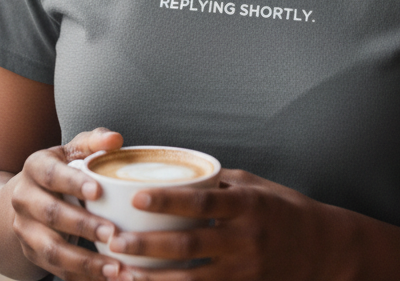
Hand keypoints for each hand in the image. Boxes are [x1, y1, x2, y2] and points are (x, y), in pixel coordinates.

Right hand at [11, 127, 123, 280]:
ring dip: (84, 261)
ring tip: (114, 266)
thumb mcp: (71, 150)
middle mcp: (24, 198)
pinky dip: (83, 277)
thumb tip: (116, 139)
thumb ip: (93, 142)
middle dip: (82, 225)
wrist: (25, 198)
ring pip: (52, 249)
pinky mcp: (33, 254)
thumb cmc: (60, 170)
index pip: (52, 175)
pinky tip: (108, 277)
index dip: (73, 183)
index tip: (98, 191)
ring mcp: (25, 229)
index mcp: (35, 167)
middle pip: (51, 214)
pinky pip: (57, 269)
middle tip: (112, 232)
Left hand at [107, 169, 353, 280]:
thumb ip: (216, 181)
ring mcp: (246, 269)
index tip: (136, 197)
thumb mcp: (253, 184)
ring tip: (123, 274)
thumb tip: (173, 169)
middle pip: (189, 243)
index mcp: (245, 203)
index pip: (200, 200)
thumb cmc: (281, 208)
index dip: (167, 199)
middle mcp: (245, 237)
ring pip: (193, 278)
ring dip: (155, 278)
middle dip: (148, 245)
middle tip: (115, 242)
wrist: (324, 248)